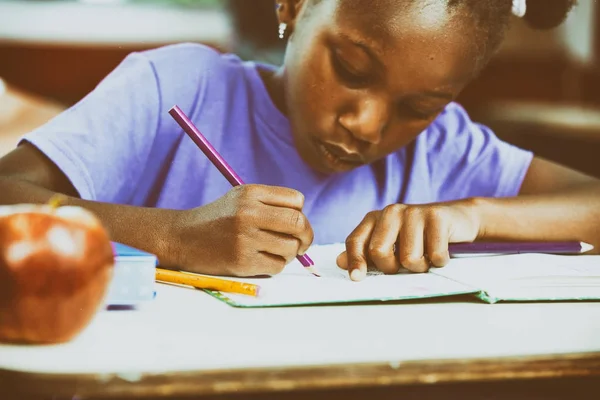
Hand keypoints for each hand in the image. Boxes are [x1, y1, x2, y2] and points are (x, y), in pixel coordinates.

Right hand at [168, 184, 313, 276]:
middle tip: (301, 243)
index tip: (293, 223)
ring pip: (290, 248)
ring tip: (272, 251)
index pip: (297, 200)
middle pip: (298, 223)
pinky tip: (260, 260)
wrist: (181, 238)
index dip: (300, 213)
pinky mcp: (242, 261)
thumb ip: (271, 204)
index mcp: (251, 193)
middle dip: (306, 236)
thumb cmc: (217, 219)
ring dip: (288, 254)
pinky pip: (277, 266)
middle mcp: (248, 213)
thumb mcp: (240, 198)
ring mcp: (245, 238)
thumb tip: (305, 225)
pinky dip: (274, 266)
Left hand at [336, 201, 480, 280]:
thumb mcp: (392, 243)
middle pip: (379, 252)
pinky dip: (439, 260)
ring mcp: (414, 212)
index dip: (355, 261)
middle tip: (404, 264)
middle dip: (392, 267)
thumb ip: (366, 252)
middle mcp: (391, 211)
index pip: (356, 241)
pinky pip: (434, 254)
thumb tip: (340, 262)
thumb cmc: (420, 236)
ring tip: (426, 256)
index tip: (356, 278)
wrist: (458, 219)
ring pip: (408, 258)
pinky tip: (441, 251)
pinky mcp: (436, 217)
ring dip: (420, 266)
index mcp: (375, 218)